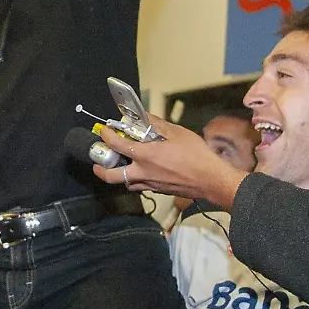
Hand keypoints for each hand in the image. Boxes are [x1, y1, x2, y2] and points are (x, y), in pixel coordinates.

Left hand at [91, 114, 243, 208]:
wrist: (210, 179)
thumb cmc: (196, 155)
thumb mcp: (177, 132)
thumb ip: (157, 124)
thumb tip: (144, 116)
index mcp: (146, 155)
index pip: (117, 145)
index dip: (107, 136)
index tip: (105, 131)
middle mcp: (143, 172)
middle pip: (111, 175)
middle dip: (100, 168)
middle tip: (98, 161)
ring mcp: (150, 184)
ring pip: (125, 183)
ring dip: (118, 174)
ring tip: (119, 165)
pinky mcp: (158, 191)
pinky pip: (139, 187)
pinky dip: (134, 180)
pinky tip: (140, 171)